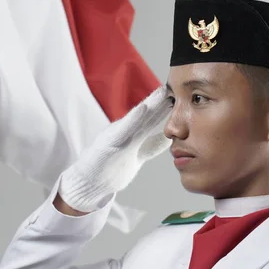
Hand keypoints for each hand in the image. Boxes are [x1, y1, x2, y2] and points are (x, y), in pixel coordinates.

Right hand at [57, 86, 171, 212]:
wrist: (86, 183)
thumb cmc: (109, 169)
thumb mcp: (136, 155)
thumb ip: (151, 146)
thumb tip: (170, 138)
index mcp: (133, 135)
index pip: (153, 120)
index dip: (167, 108)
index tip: (182, 96)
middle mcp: (124, 132)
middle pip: (147, 114)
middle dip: (162, 100)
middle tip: (176, 85)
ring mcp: (116, 137)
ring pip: (137, 118)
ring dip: (151, 104)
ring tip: (163, 91)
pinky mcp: (108, 145)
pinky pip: (123, 130)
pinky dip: (133, 119)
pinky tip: (143, 108)